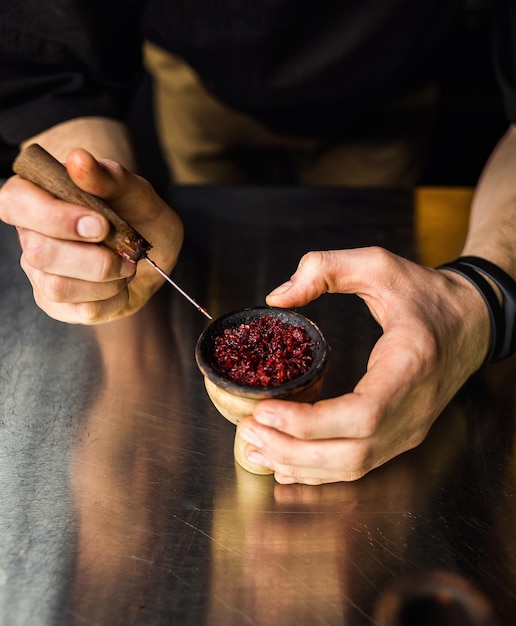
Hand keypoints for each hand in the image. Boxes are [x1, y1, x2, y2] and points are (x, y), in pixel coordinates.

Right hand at [0, 148, 182, 323]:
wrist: (152, 250)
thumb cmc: (136, 213)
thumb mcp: (135, 191)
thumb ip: (109, 176)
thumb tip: (78, 160)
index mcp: (36, 196)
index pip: (15, 203)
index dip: (55, 218)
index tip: (101, 224)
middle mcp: (30, 236)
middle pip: (39, 253)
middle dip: (94, 258)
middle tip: (127, 253)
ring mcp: (40, 273)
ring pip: (57, 287)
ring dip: (106, 281)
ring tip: (126, 267)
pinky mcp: (57, 303)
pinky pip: (80, 311)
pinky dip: (113, 300)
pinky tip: (121, 285)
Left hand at [236, 247, 490, 483]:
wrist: (471, 321)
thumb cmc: (427, 296)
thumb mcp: (378, 265)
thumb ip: (325, 269)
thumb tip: (277, 297)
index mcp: (410, 365)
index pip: (362, 414)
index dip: (309, 423)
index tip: (265, 412)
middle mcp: (414, 408)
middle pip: (352, 453)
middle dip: (293, 450)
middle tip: (249, 432)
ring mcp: (410, 428)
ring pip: (353, 467)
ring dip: (300, 465)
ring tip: (256, 448)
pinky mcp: (402, 435)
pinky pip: (359, 465)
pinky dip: (319, 471)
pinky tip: (286, 464)